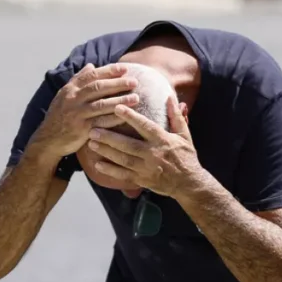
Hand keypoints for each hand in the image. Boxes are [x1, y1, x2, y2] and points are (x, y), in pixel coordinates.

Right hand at [28, 63, 140, 159]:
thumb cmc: (60, 115)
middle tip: (134, 82)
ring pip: (101, 105)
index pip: (91, 75)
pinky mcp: (81, 129)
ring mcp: (76, 114)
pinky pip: (101, 122)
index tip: (125, 68)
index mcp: (70, 89)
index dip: (109, 71)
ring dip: (120, 101)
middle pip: (98, 88)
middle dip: (117, 84)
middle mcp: (72, 99)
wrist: (48, 139)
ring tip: (136, 98)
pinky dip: (114, 119)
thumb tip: (91, 65)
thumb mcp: (64, 95)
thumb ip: (78, 80)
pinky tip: (126, 116)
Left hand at [86, 96, 202, 197]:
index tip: (117, 108)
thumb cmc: (186, 157)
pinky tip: (97, 164)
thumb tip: (171, 97)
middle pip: (128, 144)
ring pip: (123, 159)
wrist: (189, 183)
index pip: (145, 126)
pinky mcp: (142, 179)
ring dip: (106, 151)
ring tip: (91, 142)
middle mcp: (153, 154)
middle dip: (109, 137)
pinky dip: (110, 170)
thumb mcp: (185, 135)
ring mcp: (146, 168)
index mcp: (163, 141)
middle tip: (93, 129)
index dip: (131, 117)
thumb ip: (176, 117)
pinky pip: (123, 175)